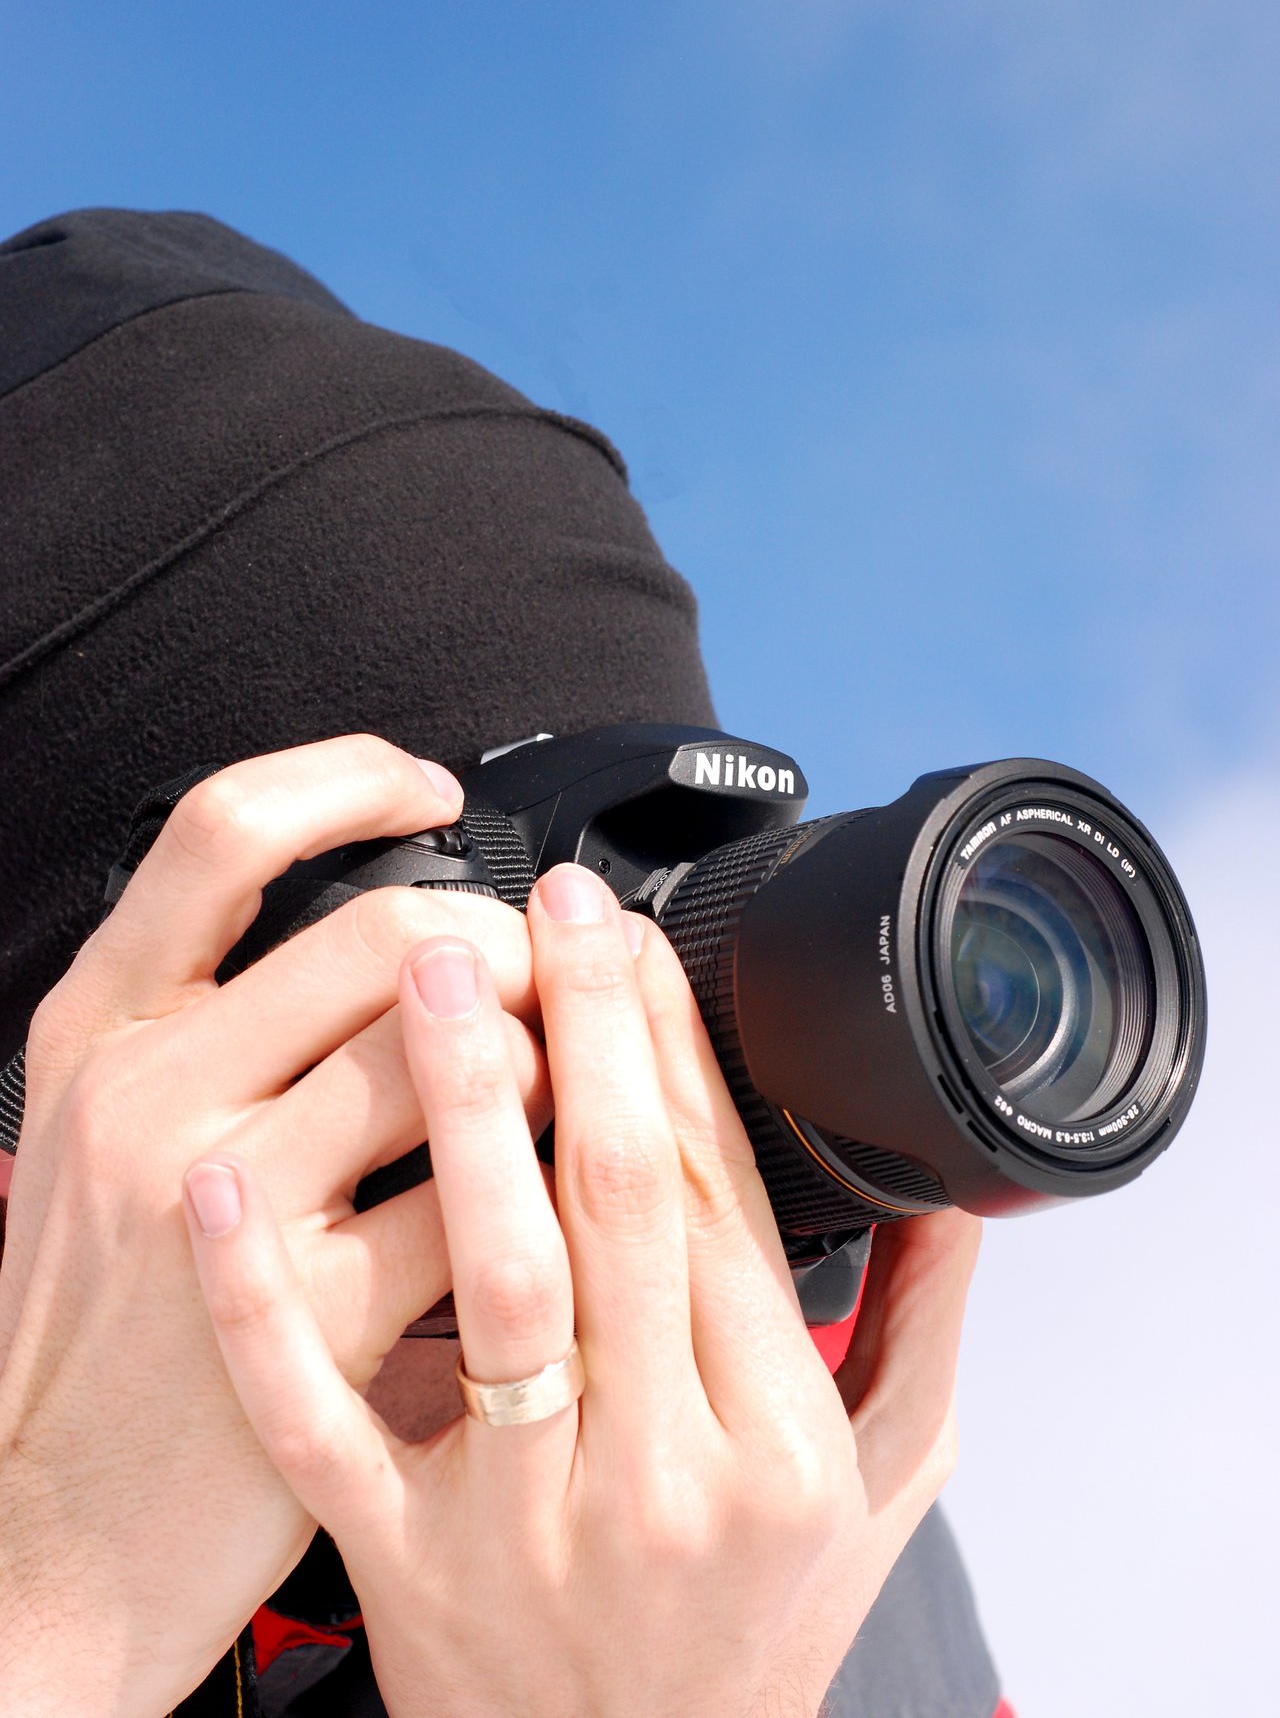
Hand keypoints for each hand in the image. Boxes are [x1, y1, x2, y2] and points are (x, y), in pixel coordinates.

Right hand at [0, 736, 542, 1715]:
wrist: (53, 1530)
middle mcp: (146, 1094)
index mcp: (97, 1031)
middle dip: (503, 938)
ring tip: (578, 1063)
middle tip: (552, 966)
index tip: (429, 790)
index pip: (219, 834)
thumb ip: (207, 1028)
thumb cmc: (101, 1324)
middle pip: (381, 933)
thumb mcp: (99, 1140)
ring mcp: (220, 1204)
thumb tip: (389, 934)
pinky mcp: (308, 1315)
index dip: (343, 781)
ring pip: (446, 1057)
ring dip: (547, 1049)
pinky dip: (536, 1184)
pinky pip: (469, 1206)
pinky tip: (559, 1190)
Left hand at [184, 860, 980, 1717]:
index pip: (723, 1198)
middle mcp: (654, 1474)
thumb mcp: (879, 1500)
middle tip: (549, 901)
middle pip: (623, 1206)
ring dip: (467, 1113)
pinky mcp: (399, 1560)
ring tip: (434, 973)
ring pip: (495, 1284)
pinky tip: (233, 1188)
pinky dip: (267, 1302)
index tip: (638, 939)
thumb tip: (950, 1196)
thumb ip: (920, 1333)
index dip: (679, 1049)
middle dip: (590, 1030)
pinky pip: (321, 1420)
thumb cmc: (750, 1645)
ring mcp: (519, 1518)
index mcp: (771, 1441)